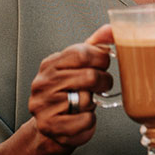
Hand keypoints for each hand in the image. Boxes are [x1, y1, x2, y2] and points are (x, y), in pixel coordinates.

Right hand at [28, 24, 114, 149]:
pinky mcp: (50, 126)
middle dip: (103, 82)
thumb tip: (111, 28)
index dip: (101, 60)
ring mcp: (44, 105)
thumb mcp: (79, 67)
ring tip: (84, 103)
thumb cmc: (69, 93)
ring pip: (87, 100)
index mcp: (51, 63)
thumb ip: (94, 46)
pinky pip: (85, 121)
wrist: (51, 127)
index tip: (102, 66)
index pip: (82, 52)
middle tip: (99, 87)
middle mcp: (43, 82)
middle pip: (90, 76)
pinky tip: (80, 119)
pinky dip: (89, 122)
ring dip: (93, 104)